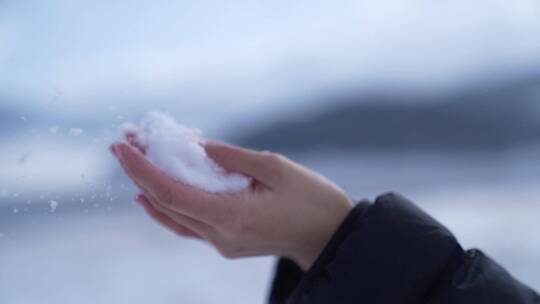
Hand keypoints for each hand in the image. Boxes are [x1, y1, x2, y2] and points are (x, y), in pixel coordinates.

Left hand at [110, 140, 352, 269]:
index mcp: (231, 216)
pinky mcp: (226, 243)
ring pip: (173, 216)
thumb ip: (230, 156)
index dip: (143, 169)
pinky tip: (150, 194)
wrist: (330, 235)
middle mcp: (220, 236)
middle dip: (140, 172)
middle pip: (166, 204)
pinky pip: (187, 225)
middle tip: (123, 142)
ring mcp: (222, 244)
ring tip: (134, 160)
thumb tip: (195, 145)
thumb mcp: (274, 167)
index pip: (172, 193)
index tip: (123, 146)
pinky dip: (167, 206)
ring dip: (150, 187)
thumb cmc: (311, 199)